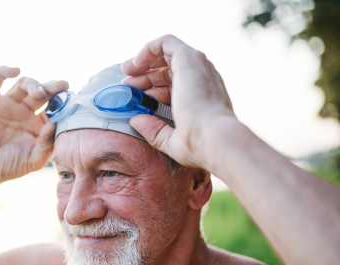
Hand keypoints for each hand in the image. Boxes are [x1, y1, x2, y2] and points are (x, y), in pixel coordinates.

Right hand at [0, 66, 67, 184]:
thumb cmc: (8, 167)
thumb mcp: (32, 161)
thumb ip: (46, 145)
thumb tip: (55, 124)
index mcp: (38, 124)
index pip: (54, 108)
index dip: (63, 102)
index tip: (71, 99)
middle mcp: (24, 111)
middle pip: (42, 92)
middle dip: (53, 88)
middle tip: (62, 86)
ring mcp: (7, 104)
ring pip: (23, 85)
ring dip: (33, 84)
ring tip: (39, 93)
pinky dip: (4, 71)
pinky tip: (15, 70)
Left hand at [122, 35, 236, 168]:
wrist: (214, 138)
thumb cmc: (198, 144)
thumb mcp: (171, 140)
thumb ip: (153, 130)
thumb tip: (135, 120)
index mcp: (200, 95)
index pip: (172, 85)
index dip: (150, 89)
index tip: (134, 98)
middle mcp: (201, 78)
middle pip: (167, 69)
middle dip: (144, 76)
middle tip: (126, 85)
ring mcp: (197, 67)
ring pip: (166, 54)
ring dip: (144, 60)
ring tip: (126, 71)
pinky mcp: (190, 58)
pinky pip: (166, 43)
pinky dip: (148, 49)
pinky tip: (135, 65)